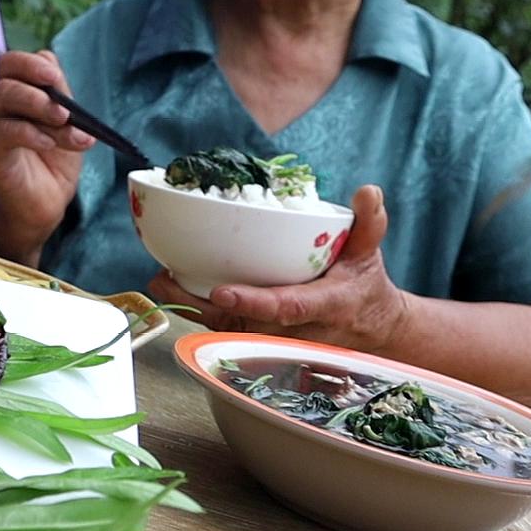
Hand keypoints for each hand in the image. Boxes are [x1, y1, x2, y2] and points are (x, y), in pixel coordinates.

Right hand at [0, 48, 93, 260]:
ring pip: (3, 97)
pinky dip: (29, 133)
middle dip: (39, 90)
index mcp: (14, 91)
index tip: (54, 76)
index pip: (12, 63)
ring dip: (40, 110)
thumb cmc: (55, 159)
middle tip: (65, 110)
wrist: (47, 200)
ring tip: (63, 126)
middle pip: (6, 77)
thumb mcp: (67, 121)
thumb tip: (51, 63)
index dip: (32, 64)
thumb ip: (60, 93)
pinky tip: (46, 143)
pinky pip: (1, 131)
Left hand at [161, 184, 410, 352]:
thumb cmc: (362, 286)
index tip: (223, 293)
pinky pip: (223, 329)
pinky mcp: (258, 338)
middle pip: (245, 324)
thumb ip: (370, 224)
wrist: (367, 329)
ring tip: (161, 280)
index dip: (255, 303)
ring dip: (191, 308)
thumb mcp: (369, 254)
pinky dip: (196, 311)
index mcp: (327, 306)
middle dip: (204, 306)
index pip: (289, 309)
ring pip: (227, 330)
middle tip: (168, 278)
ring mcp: (275, 339)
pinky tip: (172, 288)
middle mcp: (297, 331)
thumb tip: (367, 191)